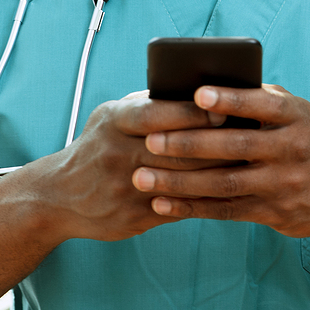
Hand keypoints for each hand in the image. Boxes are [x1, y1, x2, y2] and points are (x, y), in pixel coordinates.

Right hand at [34, 92, 232, 242]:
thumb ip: (149, 105)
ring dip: (218, 173)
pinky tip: (229, 193)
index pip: (159, 113)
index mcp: (115, 122)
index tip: (225, 110)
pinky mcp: (133, 216)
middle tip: (252, 139)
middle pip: (177, 149)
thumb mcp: (112, 117)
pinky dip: (205, 199)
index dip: (193, 113)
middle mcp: (118, 153)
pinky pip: (177, 207)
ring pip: (182, 181)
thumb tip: (200, 93)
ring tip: (249, 165)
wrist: (57, 196)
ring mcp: (125, 188)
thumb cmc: (99, 146)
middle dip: (217, 144)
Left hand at [131, 84, 309, 238]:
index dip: (230, 100)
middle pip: (235, 147)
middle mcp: (292, 149)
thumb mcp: (298, 114)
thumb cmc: (308, 143)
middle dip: (189, 144)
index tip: (196, 94)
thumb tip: (208, 86)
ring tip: (142, 177)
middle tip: (151, 141)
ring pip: (225, 183)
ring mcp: (282, 184)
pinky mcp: (272, 213)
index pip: (262, 105)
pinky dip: (191, 208)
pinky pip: (225, 211)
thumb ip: (261, 100)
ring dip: (180, 182)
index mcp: (296, 117)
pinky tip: (161, 205)